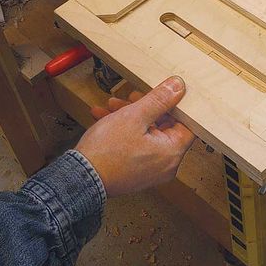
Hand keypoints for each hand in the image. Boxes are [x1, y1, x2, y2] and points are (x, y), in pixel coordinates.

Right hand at [75, 76, 194, 196]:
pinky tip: (104, 118)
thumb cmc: (107, 151)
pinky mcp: (136, 173)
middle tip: (129, 97)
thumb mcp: (135, 116)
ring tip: (110, 106)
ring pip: (146, 135)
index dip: (173, 106)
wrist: (79, 179)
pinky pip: (136, 147)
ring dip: (130, 117)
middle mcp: (166, 165)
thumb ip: (159, 100)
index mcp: (172, 152)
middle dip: (144, 108)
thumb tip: (179, 86)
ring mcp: (151, 171)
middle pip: (163, 127)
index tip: (160, 95)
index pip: (186, 124)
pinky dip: (124, 132)